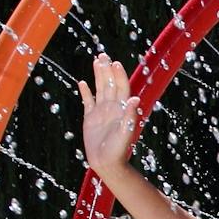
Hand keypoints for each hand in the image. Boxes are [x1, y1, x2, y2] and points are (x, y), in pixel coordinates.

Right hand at [78, 53, 140, 177]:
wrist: (107, 163)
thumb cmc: (118, 150)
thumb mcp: (125, 132)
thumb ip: (130, 115)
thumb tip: (136, 99)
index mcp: (122, 109)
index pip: (121, 88)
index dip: (119, 75)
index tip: (114, 63)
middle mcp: (112, 108)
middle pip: (110, 84)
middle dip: (107, 69)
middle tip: (103, 55)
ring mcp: (101, 112)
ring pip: (100, 88)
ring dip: (98, 75)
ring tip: (96, 61)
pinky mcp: (90, 118)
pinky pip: (88, 102)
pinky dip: (85, 92)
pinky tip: (82, 82)